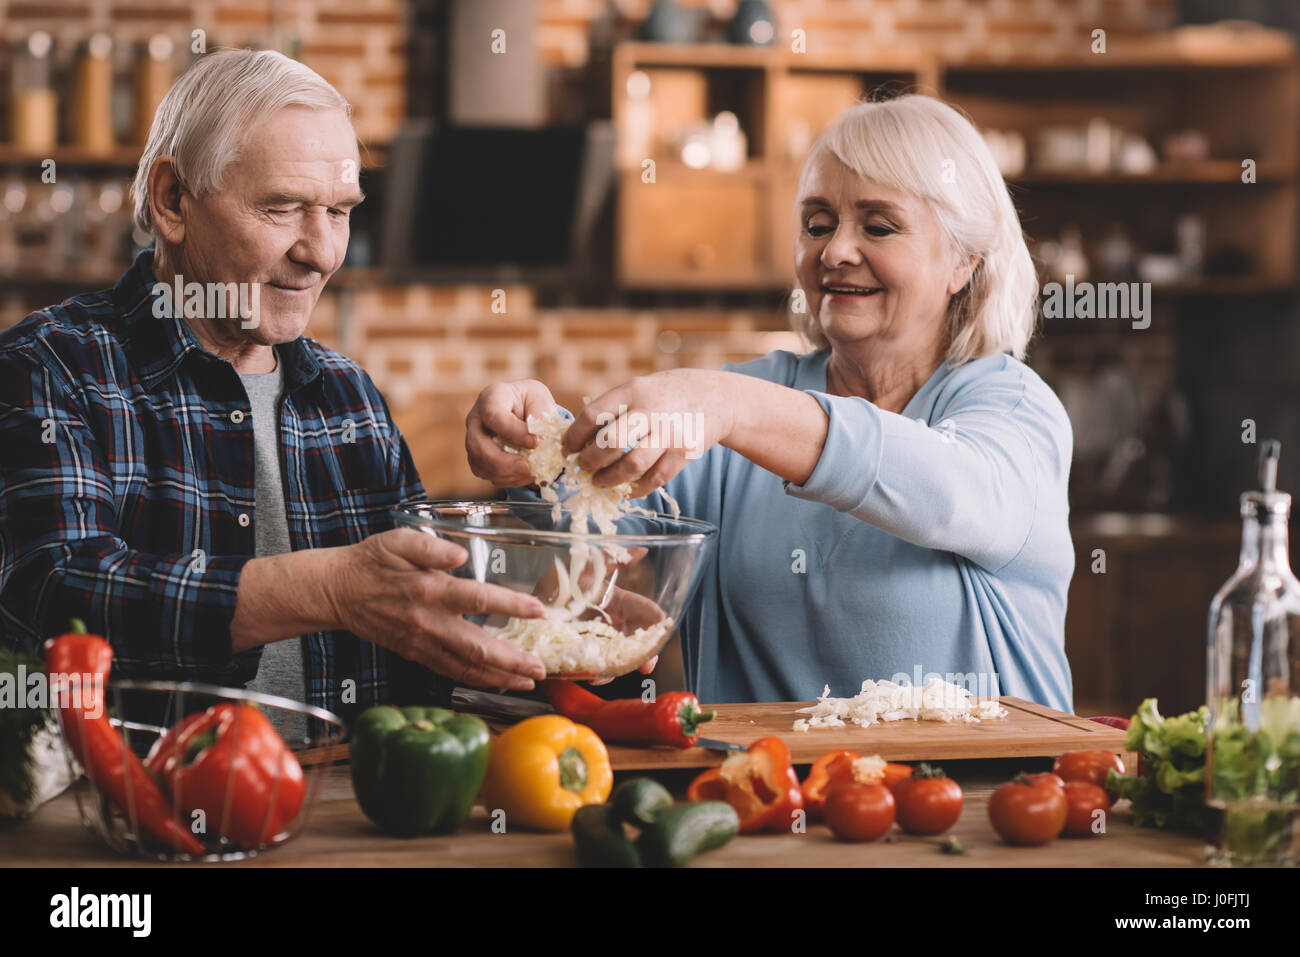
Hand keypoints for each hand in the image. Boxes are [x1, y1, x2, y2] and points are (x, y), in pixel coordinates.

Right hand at [327, 528, 547, 689]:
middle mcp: (428, 622)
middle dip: (512, 660)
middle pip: (477, 647)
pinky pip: (450, 671)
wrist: (336, 591)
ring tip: (528, 681)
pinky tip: (498, 682)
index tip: (538, 610)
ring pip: (466, 667)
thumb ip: (430, 547)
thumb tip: (460, 554)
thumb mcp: (398, 542)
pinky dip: (476, 679)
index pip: (477, 599)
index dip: (510, 606)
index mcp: (428, 590)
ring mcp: (421, 643)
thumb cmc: (372, 561)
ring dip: (500, 677)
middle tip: (541, 668)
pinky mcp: (415, 654)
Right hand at [465, 379, 557, 486]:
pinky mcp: (477, 456)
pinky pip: (484, 473)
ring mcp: (473, 438)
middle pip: (476, 444)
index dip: (513, 433)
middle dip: (503, 462)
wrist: (525, 410)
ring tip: (530, 473)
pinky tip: (524, 475)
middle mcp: (476, 418)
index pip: (493, 416)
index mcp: (491, 397)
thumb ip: (541, 417)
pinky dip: (505, 479)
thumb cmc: (532, 402)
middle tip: (527, 467)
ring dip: (505, 474)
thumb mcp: (541, 400)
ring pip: (478, 463)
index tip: (535, 442)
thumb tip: (540, 441)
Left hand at [529, 546, 663, 685]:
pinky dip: (595, 673)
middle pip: (635, 641)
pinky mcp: (579, 653)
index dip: (654, 620)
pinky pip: (593, 666)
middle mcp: (610, 623)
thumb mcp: (585, 564)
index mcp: (616, 602)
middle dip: (644, 655)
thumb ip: (612, 558)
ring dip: (616, 669)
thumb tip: (643, 550)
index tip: (660, 627)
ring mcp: (596, 639)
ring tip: (608, 674)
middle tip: (646, 665)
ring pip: (616, 658)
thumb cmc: (561, 578)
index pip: (643, 612)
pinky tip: (591, 675)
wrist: (533, 597)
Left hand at [561, 369, 735, 496]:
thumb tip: (578, 439)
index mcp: (632, 391)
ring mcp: (670, 432)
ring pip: (632, 465)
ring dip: (610, 479)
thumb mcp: (639, 388)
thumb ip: (614, 408)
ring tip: (599, 482)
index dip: (574, 436)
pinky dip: (637, 489)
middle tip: (582, 468)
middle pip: (610, 442)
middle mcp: (651, 410)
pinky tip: (626, 490)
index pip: (593, 415)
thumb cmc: (666, 395)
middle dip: (590, 461)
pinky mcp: (685, 452)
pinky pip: (656, 478)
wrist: (717, 397)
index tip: (567, 449)